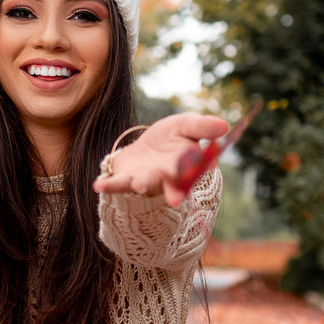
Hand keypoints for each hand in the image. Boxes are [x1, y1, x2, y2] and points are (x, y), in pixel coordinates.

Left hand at [94, 113, 228, 208]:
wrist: (143, 149)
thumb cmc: (170, 139)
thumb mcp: (185, 125)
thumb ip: (202, 127)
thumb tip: (225, 126)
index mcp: (186, 165)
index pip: (195, 167)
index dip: (200, 165)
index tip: (208, 162)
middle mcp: (167, 177)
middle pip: (172, 183)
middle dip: (173, 189)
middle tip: (175, 198)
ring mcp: (145, 179)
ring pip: (146, 184)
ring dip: (144, 184)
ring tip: (141, 184)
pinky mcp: (124, 179)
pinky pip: (116, 184)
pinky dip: (108, 186)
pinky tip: (98, 185)